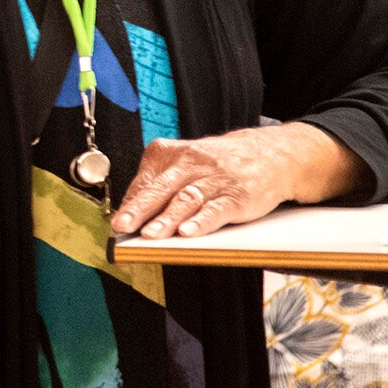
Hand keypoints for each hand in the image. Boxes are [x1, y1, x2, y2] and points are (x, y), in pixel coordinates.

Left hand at [110, 123, 365, 240]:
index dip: (131, 203)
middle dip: (141, 209)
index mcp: (172, 153)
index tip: (117, 222)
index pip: (145, 181)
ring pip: (186, 199)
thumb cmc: (218, 165)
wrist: (270, 153)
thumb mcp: (185, 163)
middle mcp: (192, 162)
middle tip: (124, 225)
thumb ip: (158, 183)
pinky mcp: (238, 195)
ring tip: (151, 235)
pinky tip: (188, 232)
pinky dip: (202, 221)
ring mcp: (216, 179)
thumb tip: (129, 210)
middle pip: (162, 188)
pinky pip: (217, 209)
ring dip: (167, 218)